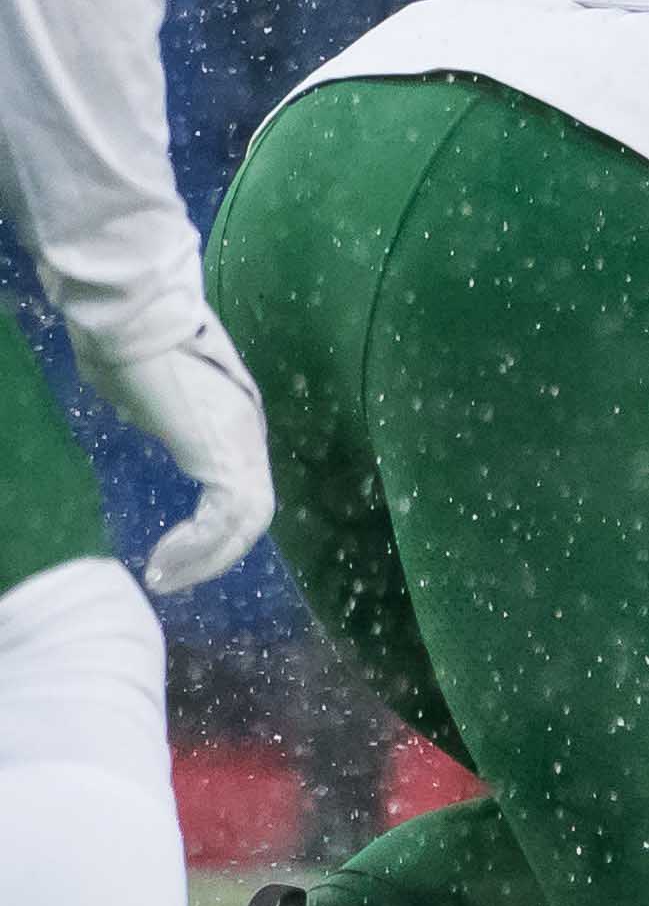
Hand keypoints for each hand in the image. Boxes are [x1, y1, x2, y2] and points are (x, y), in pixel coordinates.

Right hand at [97, 320, 276, 594]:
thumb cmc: (137, 350)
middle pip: (253, 513)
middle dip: (217, 553)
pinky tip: (165, 560)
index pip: (244, 488)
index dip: (221, 527)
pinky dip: (200, 545)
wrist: (139, 327)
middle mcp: (248, 436)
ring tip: (164, 578)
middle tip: (174, 579)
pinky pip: (225, 516)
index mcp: (236, 422)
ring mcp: (243, 443)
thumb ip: (161, 409)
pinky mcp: (226, 453)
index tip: (183, 552)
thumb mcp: (156, 391)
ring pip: (246, 521)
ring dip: (207, 557)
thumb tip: (140, 411)